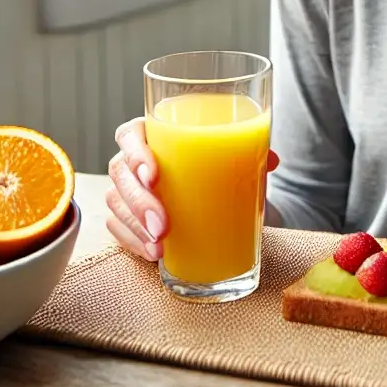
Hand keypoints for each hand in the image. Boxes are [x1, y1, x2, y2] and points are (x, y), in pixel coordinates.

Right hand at [106, 117, 278, 261]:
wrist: (225, 195)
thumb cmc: (223, 165)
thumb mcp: (237, 155)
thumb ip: (251, 151)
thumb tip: (270, 160)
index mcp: (157, 133)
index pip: (130, 133)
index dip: (135, 151)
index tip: (154, 175)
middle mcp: (135, 158)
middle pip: (120, 172)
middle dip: (138, 201)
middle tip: (163, 225)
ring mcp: (127, 187)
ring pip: (116, 202)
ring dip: (136, 226)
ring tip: (160, 246)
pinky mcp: (127, 216)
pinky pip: (118, 228)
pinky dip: (133, 242)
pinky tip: (153, 253)